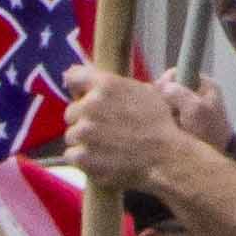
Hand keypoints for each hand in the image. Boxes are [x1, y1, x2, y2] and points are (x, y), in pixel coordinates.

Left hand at [58, 59, 202, 190]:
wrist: (164, 155)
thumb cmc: (157, 123)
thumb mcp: (144, 91)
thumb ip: (115, 85)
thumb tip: (98, 79)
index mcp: (106, 84)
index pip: (74, 77)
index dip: (78, 87)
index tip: (83, 94)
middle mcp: (90, 105)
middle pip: (71, 111)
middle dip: (84, 119)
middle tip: (105, 127)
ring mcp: (84, 132)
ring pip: (71, 135)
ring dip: (84, 140)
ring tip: (106, 144)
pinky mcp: (81, 156)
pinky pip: (71, 155)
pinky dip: (83, 158)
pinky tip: (101, 157)